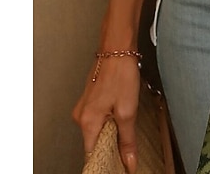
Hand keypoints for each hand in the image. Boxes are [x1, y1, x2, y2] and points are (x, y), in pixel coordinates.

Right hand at [72, 56, 141, 172]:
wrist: (117, 48)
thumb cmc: (120, 73)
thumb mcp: (128, 110)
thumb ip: (127, 139)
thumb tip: (128, 161)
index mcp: (87, 122)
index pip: (91, 155)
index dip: (106, 162)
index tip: (118, 166)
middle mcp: (81, 116)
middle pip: (94, 142)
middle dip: (110, 147)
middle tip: (127, 149)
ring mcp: (85, 107)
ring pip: (97, 130)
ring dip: (111, 132)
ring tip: (126, 128)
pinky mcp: (91, 99)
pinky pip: (98, 118)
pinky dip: (109, 121)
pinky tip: (121, 115)